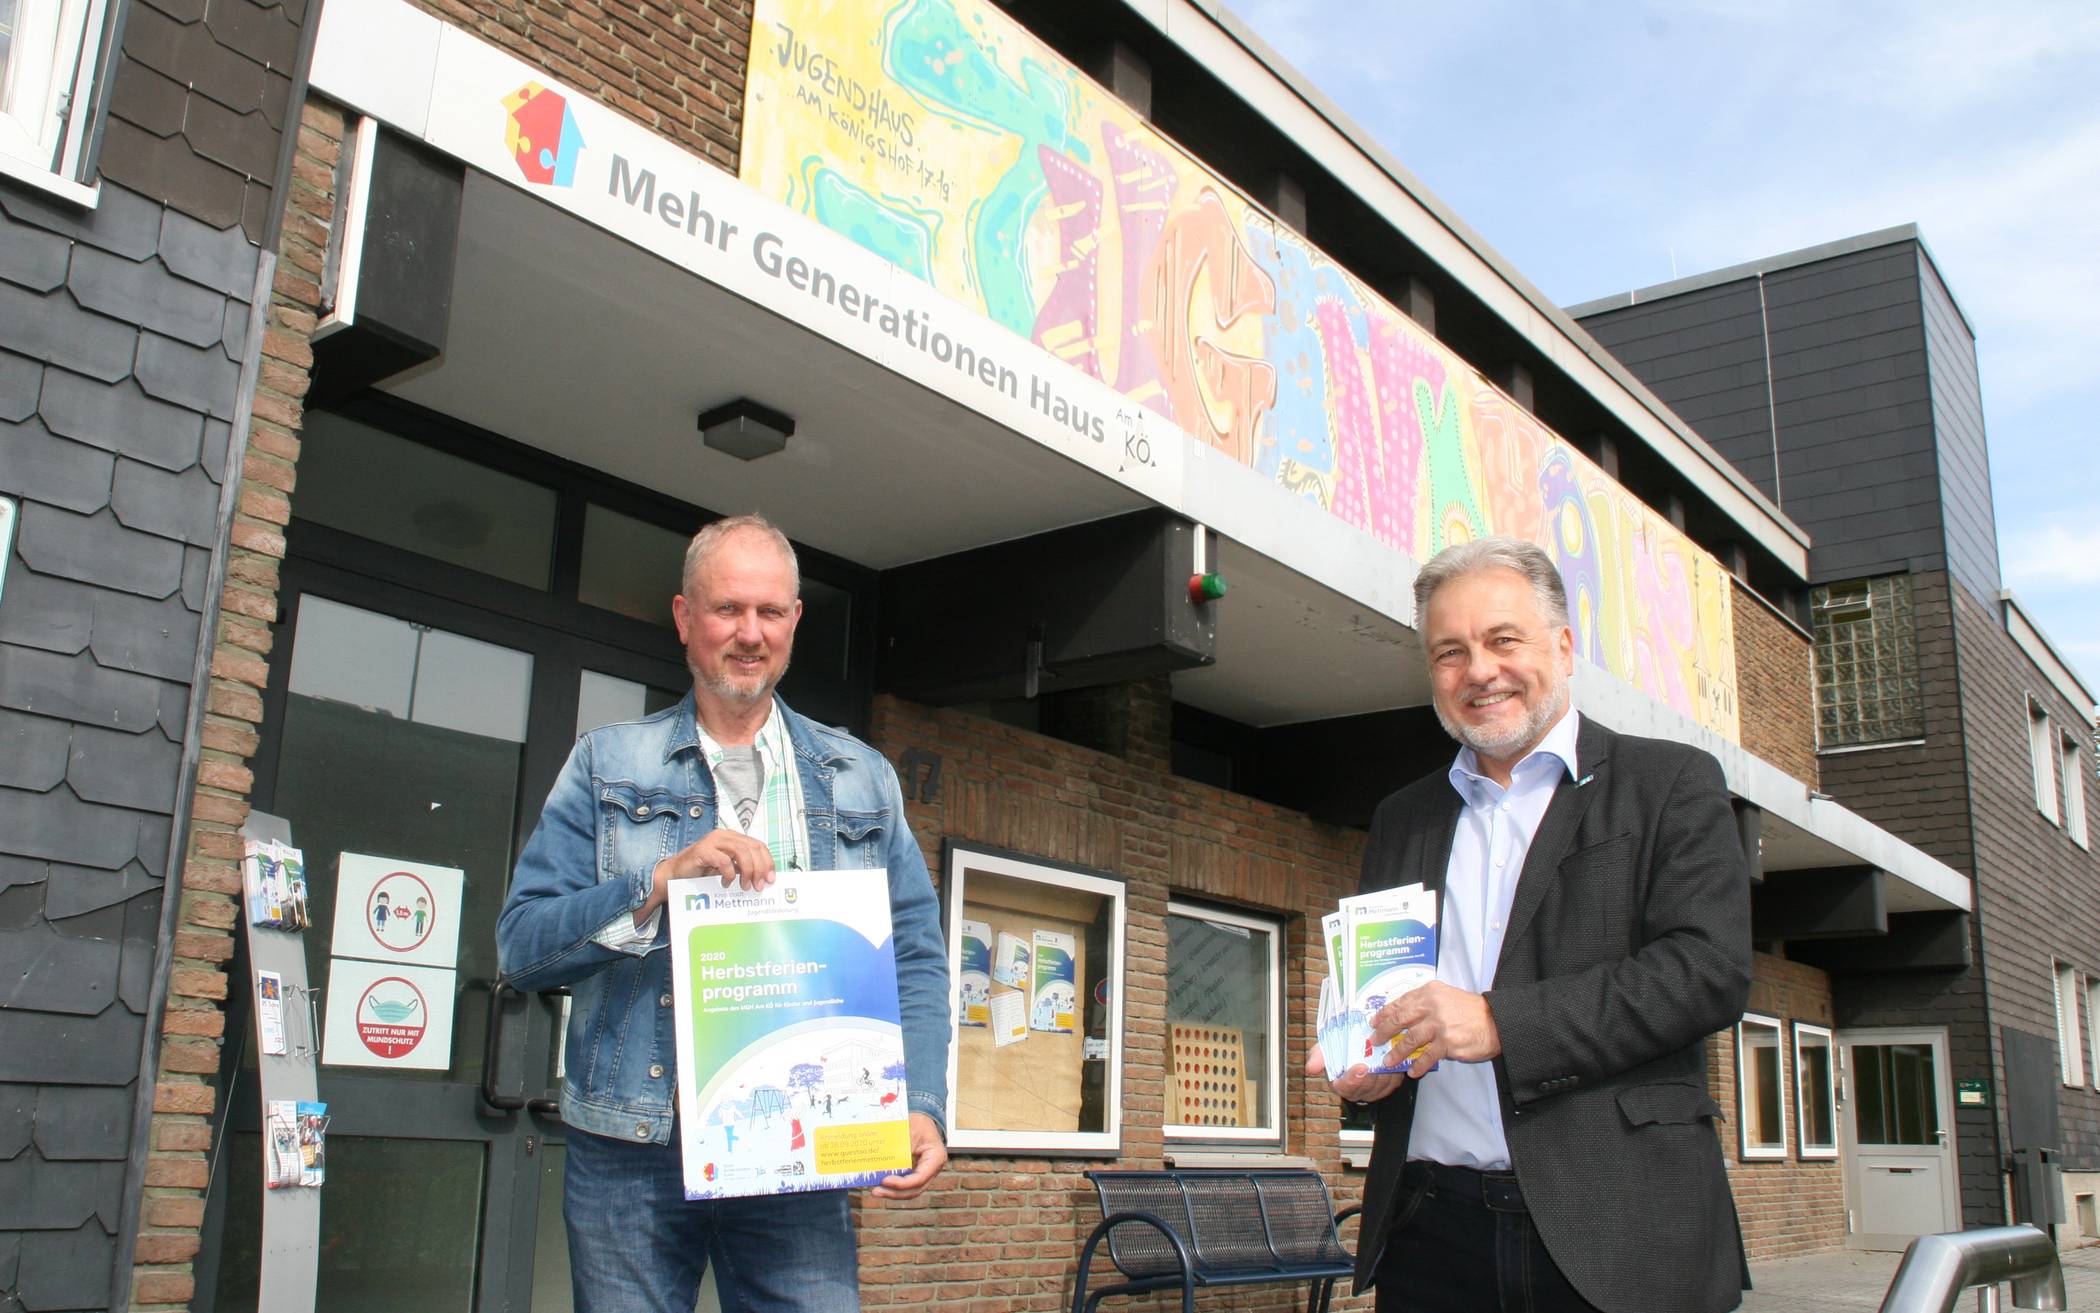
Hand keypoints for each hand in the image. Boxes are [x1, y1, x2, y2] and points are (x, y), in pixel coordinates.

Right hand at [636, 829, 776, 924]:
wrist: (675, 874)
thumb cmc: (702, 872)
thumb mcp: (728, 869)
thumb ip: (743, 868)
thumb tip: (764, 878)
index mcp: (734, 838)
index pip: (758, 845)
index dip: (768, 862)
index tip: (771, 879)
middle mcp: (725, 836)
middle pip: (753, 847)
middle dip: (760, 868)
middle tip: (759, 886)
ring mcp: (713, 841)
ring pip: (741, 851)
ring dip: (747, 871)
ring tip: (745, 886)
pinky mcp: (703, 850)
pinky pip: (723, 861)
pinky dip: (729, 874)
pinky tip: (727, 883)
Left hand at [872, 1112, 946, 1200]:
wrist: (922, 1120)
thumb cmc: (918, 1122)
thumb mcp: (910, 1128)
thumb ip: (900, 1145)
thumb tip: (884, 1159)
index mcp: (936, 1158)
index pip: (920, 1178)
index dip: (902, 1183)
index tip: (885, 1180)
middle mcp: (932, 1170)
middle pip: (915, 1189)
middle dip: (894, 1192)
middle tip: (876, 1191)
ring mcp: (925, 1174)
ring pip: (910, 1191)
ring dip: (892, 1193)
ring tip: (875, 1190)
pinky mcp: (915, 1174)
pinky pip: (905, 1185)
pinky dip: (893, 1187)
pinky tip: (879, 1185)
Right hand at [1306, 1046, 1404, 1103]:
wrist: (1357, 1043)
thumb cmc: (1339, 1048)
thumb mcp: (1325, 1049)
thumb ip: (1317, 1057)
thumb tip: (1310, 1068)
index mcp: (1340, 1084)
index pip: (1346, 1088)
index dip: (1353, 1079)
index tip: (1361, 1067)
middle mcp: (1357, 1091)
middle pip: (1367, 1088)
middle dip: (1372, 1074)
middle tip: (1376, 1059)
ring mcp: (1373, 1091)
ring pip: (1382, 1085)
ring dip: (1384, 1070)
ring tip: (1384, 1055)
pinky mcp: (1388, 1086)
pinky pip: (1393, 1082)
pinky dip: (1393, 1070)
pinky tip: (1390, 1059)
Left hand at [1369, 981, 1499, 1079]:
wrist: (1496, 1021)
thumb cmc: (1471, 1010)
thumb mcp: (1446, 996)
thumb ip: (1425, 1002)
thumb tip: (1403, 1015)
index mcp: (1430, 992)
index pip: (1400, 1002)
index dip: (1384, 1013)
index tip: (1374, 1021)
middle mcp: (1432, 1006)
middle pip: (1400, 1020)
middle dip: (1384, 1032)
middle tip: (1375, 1041)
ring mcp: (1439, 1025)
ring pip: (1410, 1040)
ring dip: (1397, 1053)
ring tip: (1389, 1061)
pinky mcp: (1447, 1043)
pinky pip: (1427, 1057)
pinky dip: (1418, 1065)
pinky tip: (1412, 1071)